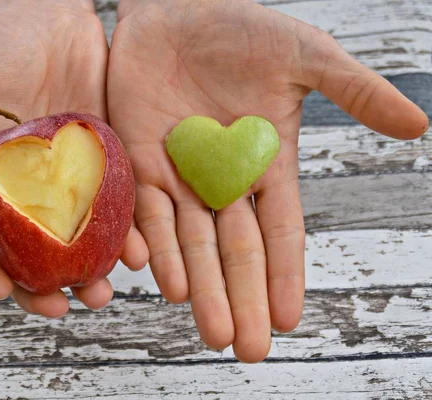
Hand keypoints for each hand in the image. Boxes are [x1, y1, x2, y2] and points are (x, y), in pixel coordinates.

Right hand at [0, 0, 139, 316]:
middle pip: (32, 253)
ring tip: (104, 291)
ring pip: (78, 240)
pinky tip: (140, 251)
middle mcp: (26, 191)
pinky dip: (126, 233)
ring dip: (91, 270)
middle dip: (44, 286)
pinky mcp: (104, 164)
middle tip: (63, 306)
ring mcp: (68, 180)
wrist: (44, 14)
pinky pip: (116, 207)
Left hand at [108, 0, 427, 361]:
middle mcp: (221, 181)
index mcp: (265, 166)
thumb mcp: (305, 57)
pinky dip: (152, 244)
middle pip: (234, 250)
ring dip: (199, 286)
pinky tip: (162, 278)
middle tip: (245, 350)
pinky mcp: (138, 162)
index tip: (288, 319)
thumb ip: (354, 92)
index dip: (285, 274)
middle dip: (241, 298)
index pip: (280, 232)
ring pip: (188, 242)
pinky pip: (145, 211)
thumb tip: (419, 127)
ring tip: (209, 328)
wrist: (176, 9)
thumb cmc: (242, 29)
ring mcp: (178, 175)